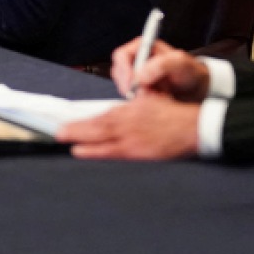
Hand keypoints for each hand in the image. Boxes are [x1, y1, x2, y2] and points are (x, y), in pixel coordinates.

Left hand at [55, 94, 199, 159]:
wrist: (194, 128)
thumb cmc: (174, 114)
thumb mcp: (151, 99)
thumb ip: (133, 103)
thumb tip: (119, 108)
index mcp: (131, 110)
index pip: (102, 116)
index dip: (83, 122)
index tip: (67, 124)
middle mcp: (129, 123)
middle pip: (97, 127)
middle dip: (77, 131)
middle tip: (59, 133)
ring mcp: (133, 139)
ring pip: (102, 140)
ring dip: (83, 142)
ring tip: (69, 144)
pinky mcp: (140, 153)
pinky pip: (113, 153)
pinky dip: (97, 153)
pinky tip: (84, 153)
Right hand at [110, 38, 209, 100]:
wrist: (196, 87)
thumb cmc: (190, 71)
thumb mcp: (180, 62)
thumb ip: (161, 65)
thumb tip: (140, 76)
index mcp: (143, 47)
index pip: (121, 56)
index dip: (125, 71)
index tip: (134, 85)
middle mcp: (136, 60)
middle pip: (119, 73)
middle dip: (131, 87)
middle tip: (147, 94)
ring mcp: (136, 76)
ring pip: (124, 87)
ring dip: (138, 95)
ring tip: (158, 96)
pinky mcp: (138, 90)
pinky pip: (131, 98)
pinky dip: (142, 102)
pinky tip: (157, 100)